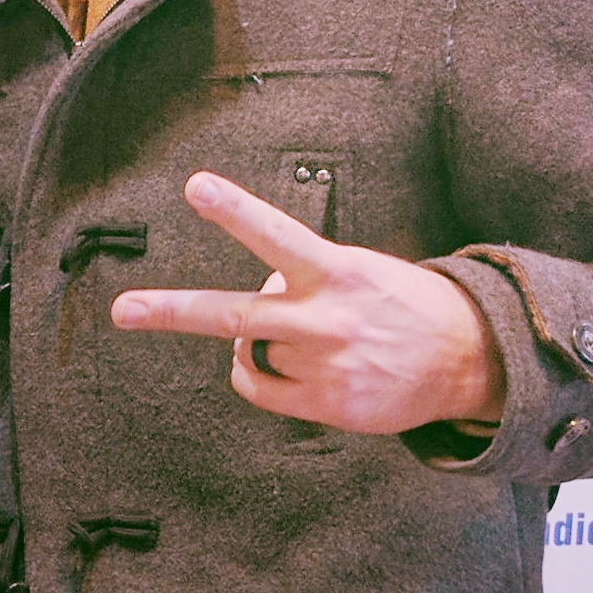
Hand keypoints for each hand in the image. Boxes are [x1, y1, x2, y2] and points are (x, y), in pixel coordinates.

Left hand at [110, 172, 505, 433]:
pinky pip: (258, 387)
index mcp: (337, 271)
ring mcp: (325, 366)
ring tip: (297, 338)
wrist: (469, 359)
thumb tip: (254, 296)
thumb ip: (305, 276)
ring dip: (255, 343)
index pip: (277, 234)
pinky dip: (258, 374)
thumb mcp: (359, 269)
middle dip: (173, 311)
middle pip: (235, 314)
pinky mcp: (327, 406)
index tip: (195, 186)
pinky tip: (289, 366)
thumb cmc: (400, 303)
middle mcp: (326, 319)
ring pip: (248, 352)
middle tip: (122, 310)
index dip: (234, 210)